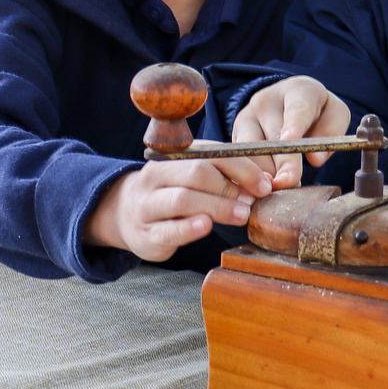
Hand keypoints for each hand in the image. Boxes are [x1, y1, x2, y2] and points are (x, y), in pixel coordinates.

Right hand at [82, 158, 270, 262]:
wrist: (123, 215)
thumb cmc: (169, 194)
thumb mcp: (190, 179)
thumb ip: (223, 177)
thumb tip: (264, 183)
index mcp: (172, 158)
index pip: (210, 154)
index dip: (242, 168)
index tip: (264, 184)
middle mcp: (156, 176)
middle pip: (196, 173)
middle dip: (229, 187)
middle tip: (252, 202)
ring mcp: (148, 204)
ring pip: (183, 199)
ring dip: (217, 206)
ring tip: (241, 215)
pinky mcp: (147, 233)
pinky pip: (168, 229)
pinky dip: (189, 227)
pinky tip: (205, 226)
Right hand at [233, 76, 351, 183]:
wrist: (288, 103)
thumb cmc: (316, 111)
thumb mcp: (335, 114)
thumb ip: (331, 131)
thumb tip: (315, 158)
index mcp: (297, 90)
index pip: (297, 108)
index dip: (294, 125)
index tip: (291, 140)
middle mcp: (266, 101)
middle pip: (273, 136)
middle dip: (282, 162)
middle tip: (289, 182)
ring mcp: (247, 116)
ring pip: (252, 149)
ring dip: (266, 173)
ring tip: (281, 189)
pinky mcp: (235, 134)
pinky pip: (240, 158)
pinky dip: (251, 176)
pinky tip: (262, 188)